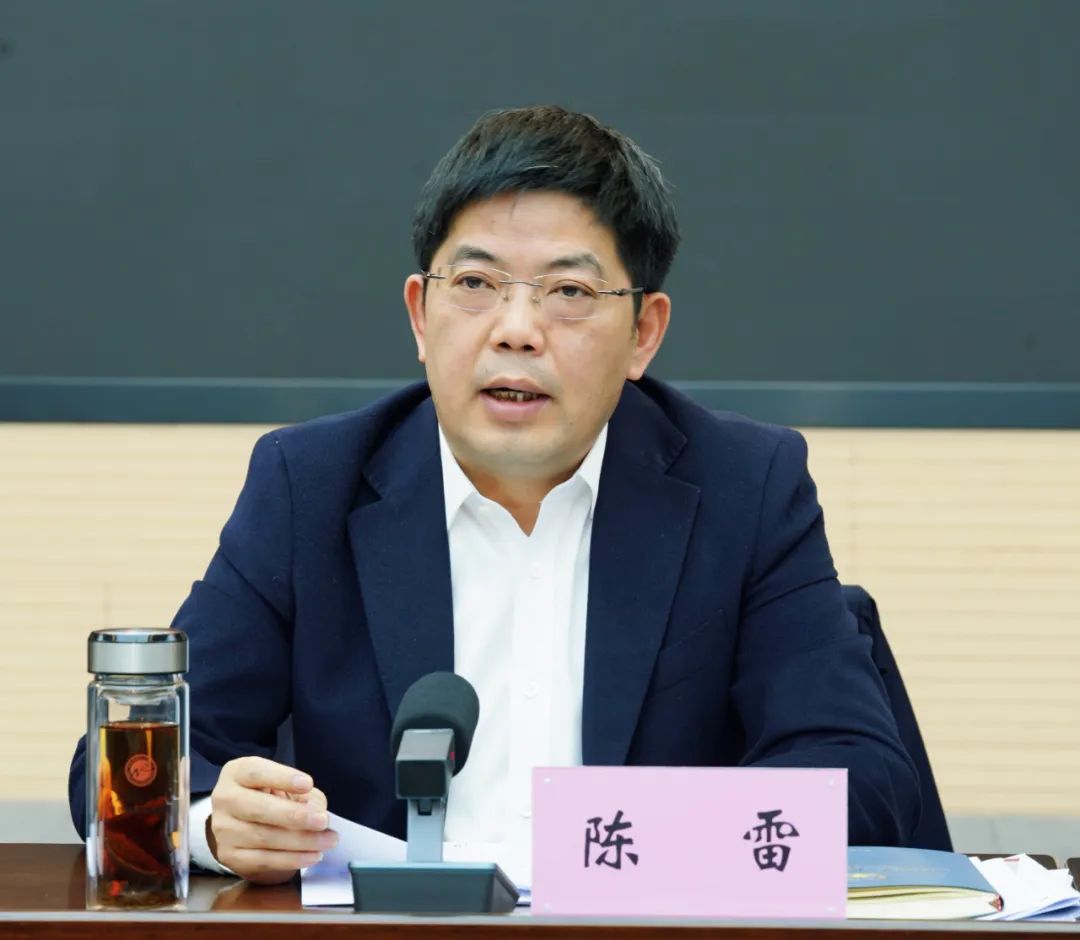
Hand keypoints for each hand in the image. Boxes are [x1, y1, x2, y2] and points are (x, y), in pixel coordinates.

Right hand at [208, 756, 337, 883]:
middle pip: (259, 808)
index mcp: (237, 773)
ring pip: (264, 837)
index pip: (257, 772)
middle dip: (295, 816)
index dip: (282, 778)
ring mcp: (224, 830)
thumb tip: (317, 813)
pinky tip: (312, 856)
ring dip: (301, 841)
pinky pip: (263, 859)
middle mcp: (225, 799)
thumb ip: (303, 794)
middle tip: (322, 821)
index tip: (307, 784)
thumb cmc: (268, 796)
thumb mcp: (284, 784)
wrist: (241, 821)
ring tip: (327, 840)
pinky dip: (291, 859)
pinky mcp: (229, 855)